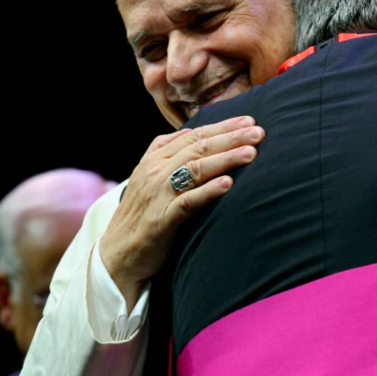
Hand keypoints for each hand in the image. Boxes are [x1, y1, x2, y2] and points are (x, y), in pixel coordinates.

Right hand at [100, 116, 264, 309]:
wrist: (117, 254)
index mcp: (154, 158)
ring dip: (225, 159)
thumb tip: (193, 132)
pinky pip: (187, 201)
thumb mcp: (150, 177)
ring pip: (195, 169)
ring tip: (251, 153)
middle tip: (259, 132)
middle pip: (197, 147)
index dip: (222, 127)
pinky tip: (228, 184)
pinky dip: (208, 191)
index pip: (193, 135)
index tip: (249, 121)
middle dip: (231, 138)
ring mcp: (158, 194)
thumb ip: (168, 154)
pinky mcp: (161, 219)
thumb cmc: (141, 215)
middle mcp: (155, 171)